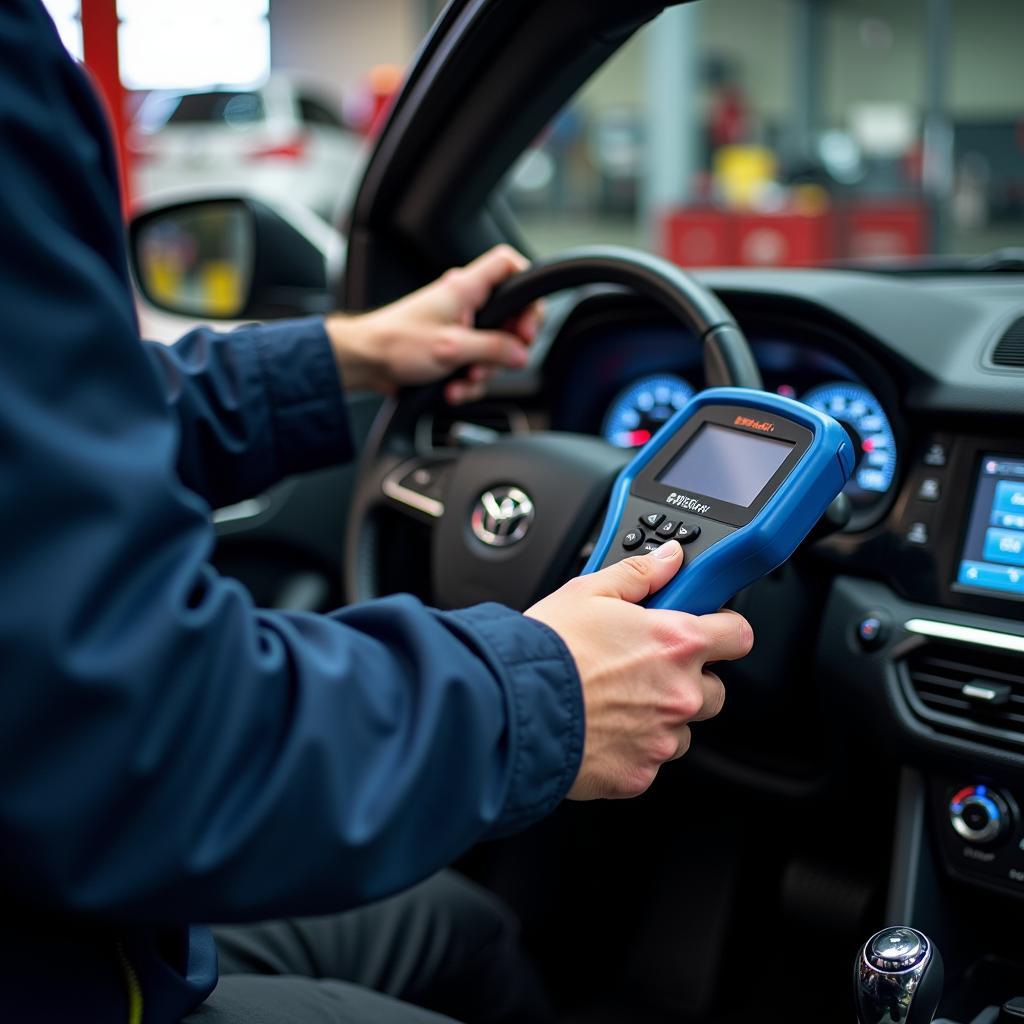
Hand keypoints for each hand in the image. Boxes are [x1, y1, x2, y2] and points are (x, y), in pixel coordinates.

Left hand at [325, 245, 538, 403]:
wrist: (366, 363)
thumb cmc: (396, 343)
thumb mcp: (453, 348)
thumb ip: (493, 349)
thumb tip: (520, 354)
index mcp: (466, 288)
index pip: (509, 265)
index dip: (526, 286)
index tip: (527, 321)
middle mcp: (465, 303)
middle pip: (509, 317)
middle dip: (506, 347)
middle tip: (503, 360)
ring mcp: (459, 326)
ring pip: (493, 348)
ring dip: (483, 371)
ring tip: (463, 380)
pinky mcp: (452, 349)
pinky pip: (475, 364)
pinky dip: (467, 380)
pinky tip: (452, 388)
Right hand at [526, 542, 752, 800]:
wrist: (510, 708)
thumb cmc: (546, 651)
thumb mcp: (587, 592)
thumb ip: (639, 574)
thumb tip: (669, 560)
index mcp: (676, 641)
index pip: (738, 635)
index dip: (723, 630)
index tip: (708, 631)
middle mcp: (679, 692)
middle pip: (714, 689)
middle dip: (687, 678)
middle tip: (645, 668)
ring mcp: (661, 737)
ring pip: (682, 729)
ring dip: (660, 717)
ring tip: (615, 702)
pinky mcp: (639, 774)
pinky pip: (649, 760)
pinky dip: (631, 749)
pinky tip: (600, 729)